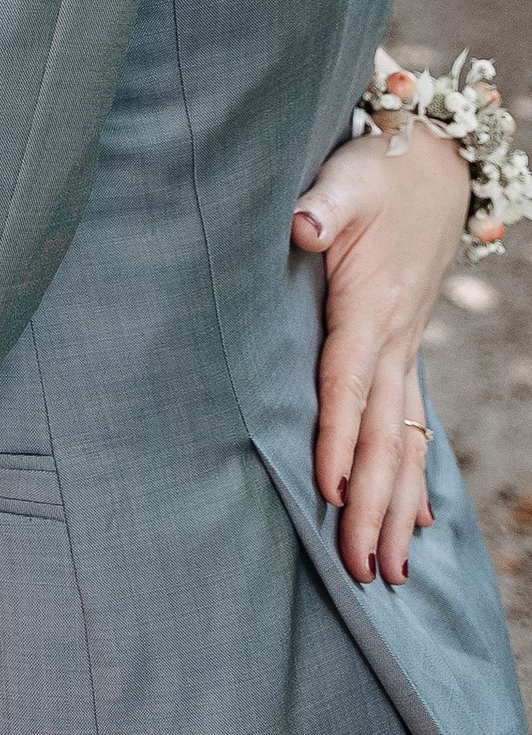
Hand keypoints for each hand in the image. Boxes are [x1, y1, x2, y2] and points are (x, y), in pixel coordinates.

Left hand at [293, 126, 467, 586]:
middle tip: (366, 571)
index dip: (339, 440)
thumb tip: (302, 227)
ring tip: (392, 571)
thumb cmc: (376, 171)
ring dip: (399, 508)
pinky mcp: (405, 348)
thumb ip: (321, 206)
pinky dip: (416, 473)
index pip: (348, 386)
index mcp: (370, 308)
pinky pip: (413, 422)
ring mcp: (405, 350)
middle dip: (375, 507)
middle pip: (384, 437)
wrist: (432, 164)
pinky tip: (419, 518)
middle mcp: (393, 341)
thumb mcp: (345, 179)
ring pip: (405, 443)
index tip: (332, 493)